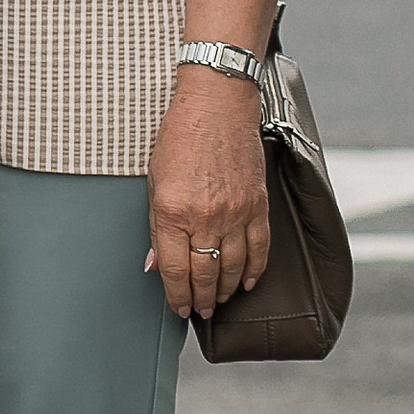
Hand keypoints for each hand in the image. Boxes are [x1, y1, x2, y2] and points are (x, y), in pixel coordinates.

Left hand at [145, 69, 269, 321]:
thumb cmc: (181, 135)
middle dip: (201, 300)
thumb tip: (156, 264)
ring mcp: (235, 213)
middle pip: (204, 275)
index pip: (174, 270)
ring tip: (218, 299)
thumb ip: (157, 225)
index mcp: (172, 209)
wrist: (218, 103)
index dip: (176, 296)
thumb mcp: (154, 178)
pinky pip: (259, 250)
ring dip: (225, 290)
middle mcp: (205, 216)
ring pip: (233, 269)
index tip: (179, 308)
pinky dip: (254, 271)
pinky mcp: (257, 206)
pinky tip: (247, 282)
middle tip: (200, 310)